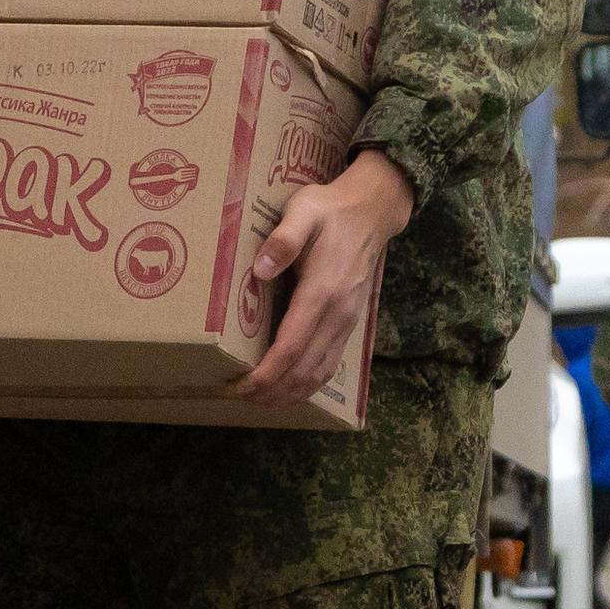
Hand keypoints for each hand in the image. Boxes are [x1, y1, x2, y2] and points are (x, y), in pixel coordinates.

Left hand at [237, 149, 417, 403]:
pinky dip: (306, 384)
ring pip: (318, 375)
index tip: (238, 384)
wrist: (373, 212)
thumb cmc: (331, 210)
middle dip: (270, 391)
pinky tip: (288, 388)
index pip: (291, 348)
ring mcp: (346, 322)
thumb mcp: (304, 210)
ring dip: (288, 394)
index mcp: (322, 292)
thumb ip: (284, 238)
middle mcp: (338, 315)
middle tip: (236, 394)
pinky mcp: (349, 324)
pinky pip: (329, 365)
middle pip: (303, 371)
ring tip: (257, 398)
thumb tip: (261, 270)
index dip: (264, 374)